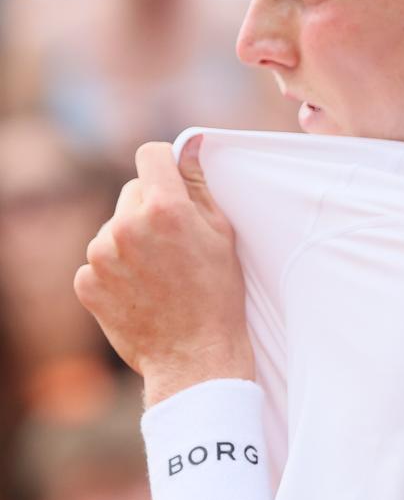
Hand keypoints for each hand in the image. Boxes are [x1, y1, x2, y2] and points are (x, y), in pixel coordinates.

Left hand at [74, 137, 252, 404]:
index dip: (164, 164)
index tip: (173, 180)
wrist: (194, 355)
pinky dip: (115, 271)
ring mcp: (100, 255)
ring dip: (131, 241)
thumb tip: (191, 144)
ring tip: (159, 273)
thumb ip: (200, 185)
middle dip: (151, 208)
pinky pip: (98, 261)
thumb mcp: (222, 234)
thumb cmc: (219, 295)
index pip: (150, 155)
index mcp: (165, 208)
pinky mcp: (85, 282)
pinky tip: (141, 291)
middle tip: (175, 241)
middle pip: (132, 193)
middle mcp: (126, 226)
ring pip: (114, 228)